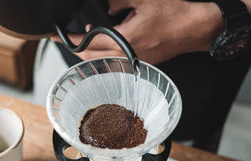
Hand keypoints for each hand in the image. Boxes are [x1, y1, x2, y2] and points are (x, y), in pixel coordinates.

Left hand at [51, 0, 222, 64]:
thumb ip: (118, 1)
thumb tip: (106, 6)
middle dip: (76, 47)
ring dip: (91, 51)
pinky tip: (108, 42)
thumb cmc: (175, 14)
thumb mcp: (143, 0)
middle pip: (91, 57)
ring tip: (89, 36)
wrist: (195, 28)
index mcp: (126, 39)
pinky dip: (106, 53)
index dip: (69, 40)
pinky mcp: (141, 63)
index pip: (89, 43)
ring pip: (102, 60)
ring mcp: (134, 61)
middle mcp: (128, 54)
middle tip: (68, 36)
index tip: (56, 36)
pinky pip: (115, 61)